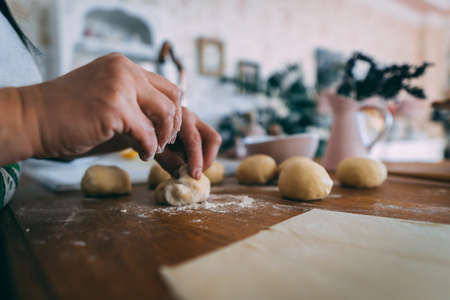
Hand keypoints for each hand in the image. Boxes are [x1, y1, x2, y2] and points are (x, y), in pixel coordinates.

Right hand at [19, 53, 181, 159]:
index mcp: (123, 65)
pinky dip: (148, 148)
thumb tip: (162, 118)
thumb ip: (131, 97)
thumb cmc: (67, 112)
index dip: (172, 111)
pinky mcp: (114, 109)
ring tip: (152, 149)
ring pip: (165, 114)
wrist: (32, 118)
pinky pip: (147, 134)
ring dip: (163, 137)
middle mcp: (124, 70)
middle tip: (164, 142)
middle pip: (173, 97)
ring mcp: (119, 87)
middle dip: (173, 123)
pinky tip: (141, 154)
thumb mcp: (105, 93)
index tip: (165, 130)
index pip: (166, 85)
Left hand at [156, 107, 221, 178]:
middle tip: (196, 174)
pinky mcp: (201, 130)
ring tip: (192, 168)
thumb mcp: (156, 150)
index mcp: (178, 119)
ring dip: (208, 158)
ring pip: (214, 141)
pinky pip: (210, 144)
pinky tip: (190, 162)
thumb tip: (184, 177)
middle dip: (207, 160)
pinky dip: (204, 156)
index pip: (193, 139)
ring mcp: (198, 122)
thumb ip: (170, 162)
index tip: (195, 176)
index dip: (196, 159)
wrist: (148, 124)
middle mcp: (191, 117)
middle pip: (212, 138)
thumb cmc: (151, 137)